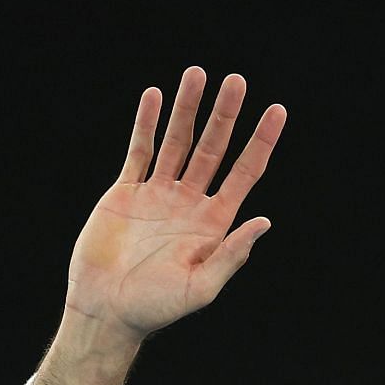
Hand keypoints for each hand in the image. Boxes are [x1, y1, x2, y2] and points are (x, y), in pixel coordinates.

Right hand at [39, 68, 285, 384]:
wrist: (107, 310)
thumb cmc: (156, 308)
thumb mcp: (201, 287)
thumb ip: (232, 253)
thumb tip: (265, 221)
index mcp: (213, 224)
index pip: (245, 173)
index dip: (261, 142)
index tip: (277, 110)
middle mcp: (189, 203)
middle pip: (213, 148)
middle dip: (225, 115)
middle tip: (238, 81)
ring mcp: (158, 194)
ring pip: (177, 142)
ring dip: (187, 109)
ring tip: (196, 73)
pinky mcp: (127, 192)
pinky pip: (140, 150)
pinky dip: (147, 124)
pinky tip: (155, 97)